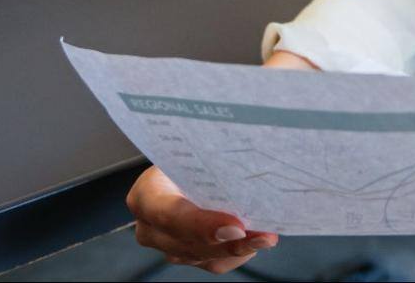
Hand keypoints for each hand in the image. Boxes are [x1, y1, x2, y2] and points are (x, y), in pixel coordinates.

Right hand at [125, 166, 277, 273]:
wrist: (180, 170)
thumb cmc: (187, 156)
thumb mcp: (191, 150)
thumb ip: (209, 161)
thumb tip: (249, 158)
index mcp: (146, 195)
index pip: (169, 214)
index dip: (201, 224)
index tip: (236, 225)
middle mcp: (150, 227)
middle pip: (189, 242)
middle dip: (230, 242)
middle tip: (264, 234)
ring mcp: (166, 247)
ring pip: (204, 256)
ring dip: (240, 249)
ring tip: (268, 236)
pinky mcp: (186, 257)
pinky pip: (214, 263)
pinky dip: (238, 254)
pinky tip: (257, 241)